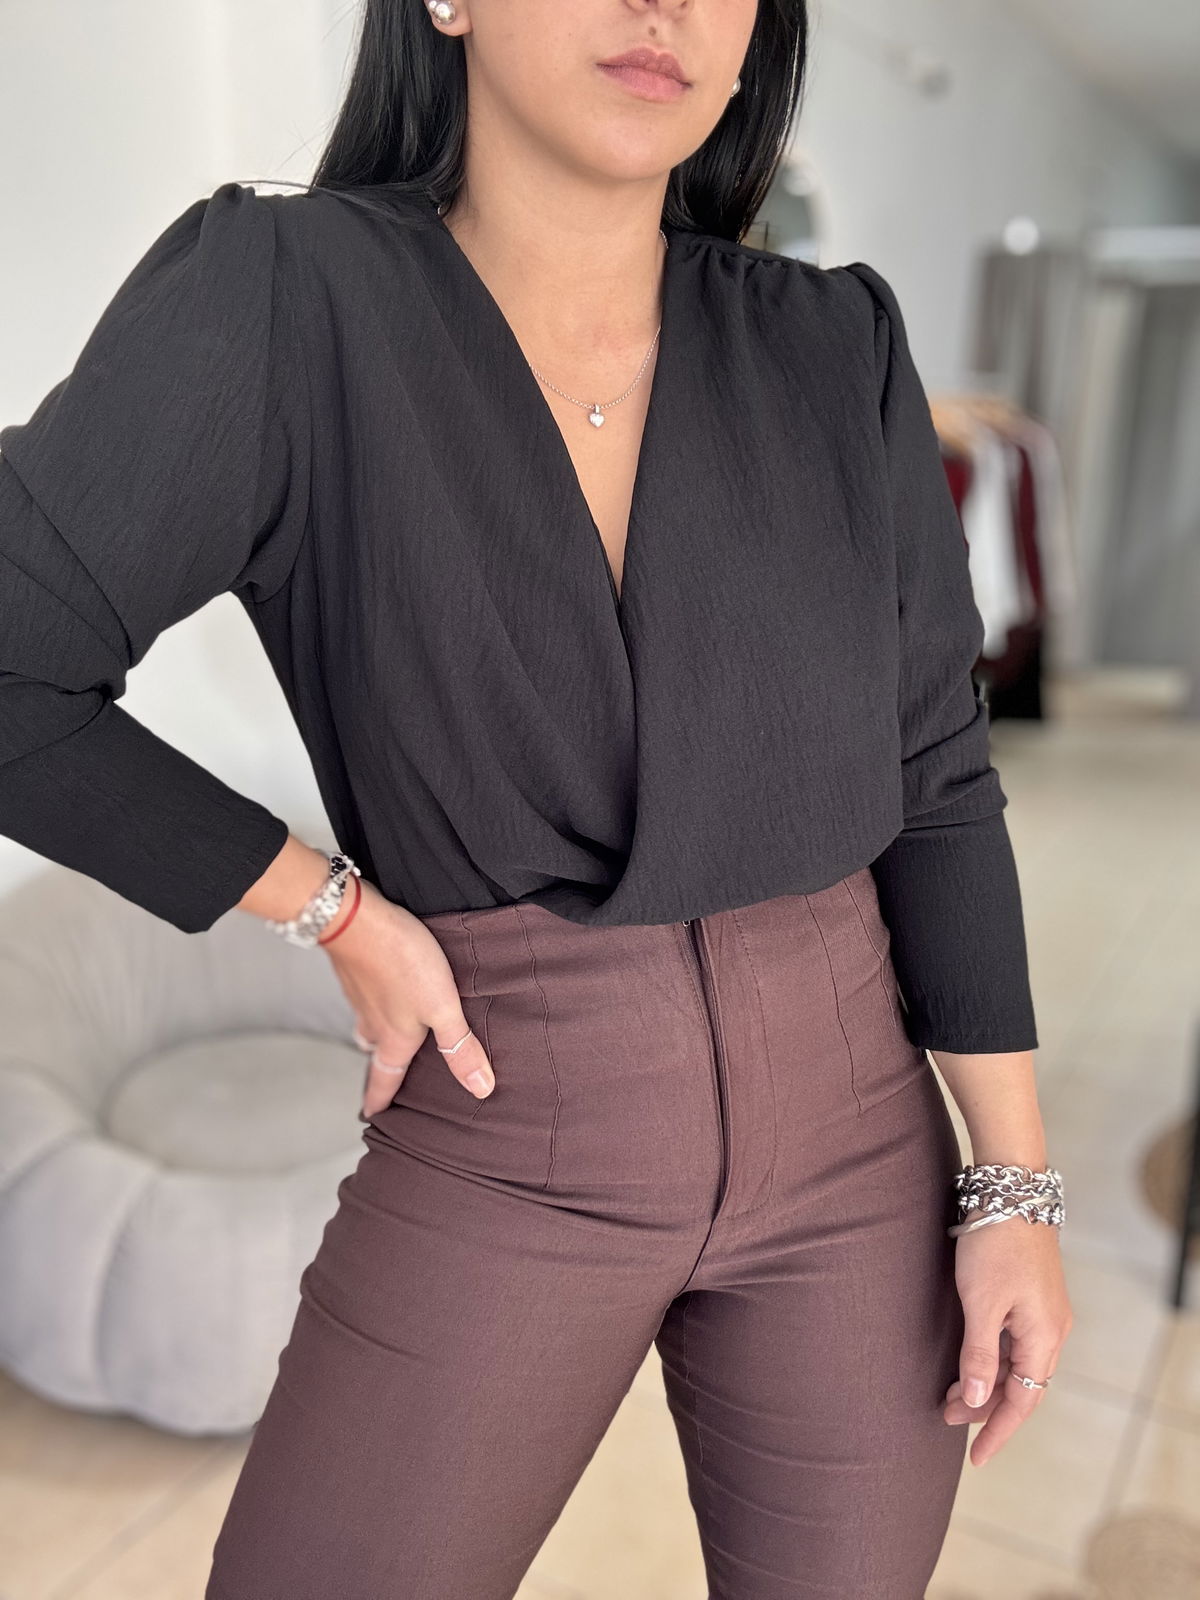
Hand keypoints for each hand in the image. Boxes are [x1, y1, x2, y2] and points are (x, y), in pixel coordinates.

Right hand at [320, 879, 495, 1117]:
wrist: (356, 918)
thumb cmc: (403, 962)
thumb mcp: (442, 1008)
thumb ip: (460, 1046)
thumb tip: (481, 1089)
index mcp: (393, 1039)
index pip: (384, 1080)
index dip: (379, 1101)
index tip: (372, 1117)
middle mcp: (372, 1022)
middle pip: (374, 1052)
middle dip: (380, 1067)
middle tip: (386, 1077)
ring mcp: (360, 996)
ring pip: (367, 1024)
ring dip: (376, 1034)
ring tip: (389, 1037)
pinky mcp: (357, 970)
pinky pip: (366, 998)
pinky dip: (374, 1004)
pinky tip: (386, 993)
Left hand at [943, 1214, 1072, 1466]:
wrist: (1011, 1190)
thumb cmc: (995, 1243)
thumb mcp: (981, 1302)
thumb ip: (980, 1354)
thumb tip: (978, 1400)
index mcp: (1044, 1338)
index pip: (1022, 1403)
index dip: (997, 1432)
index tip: (975, 1458)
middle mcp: (1051, 1331)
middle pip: (1021, 1387)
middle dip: (985, 1408)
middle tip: (946, 1416)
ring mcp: (1043, 1313)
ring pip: (1016, 1365)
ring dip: (985, 1382)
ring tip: (950, 1394)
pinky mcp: (1032, 1297)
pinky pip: (1014, 1343)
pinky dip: (991, 1358)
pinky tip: (969, 1361)